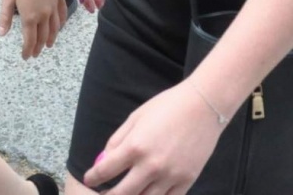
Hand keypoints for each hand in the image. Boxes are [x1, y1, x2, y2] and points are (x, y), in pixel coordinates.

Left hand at [0, 0, 65, 59]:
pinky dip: (61, 23)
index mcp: (30, 17)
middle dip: (38, 47)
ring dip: (51, 39)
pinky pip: (62, 15)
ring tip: (48, 45)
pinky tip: (59, 26)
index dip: (28, 50)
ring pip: (54, 28)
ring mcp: (53, 7)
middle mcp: (43, 15)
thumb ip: (5, 18)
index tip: (26, 57)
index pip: (30, 40)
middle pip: (42, 37)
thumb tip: (2, 34)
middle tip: (35, 54)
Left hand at [84, 81, 225, 194]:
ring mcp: (170, 176)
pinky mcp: (187, 181)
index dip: (93, 177)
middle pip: (122, 193)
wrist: (204, 106)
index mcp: (135, 147)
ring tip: (125, 194)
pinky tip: (148, 194)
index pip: (105, 170)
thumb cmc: (167, 107)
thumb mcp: (136, 118)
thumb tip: (102, 160)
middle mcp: (151, 165)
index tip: (89, 179)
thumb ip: (117, 140)